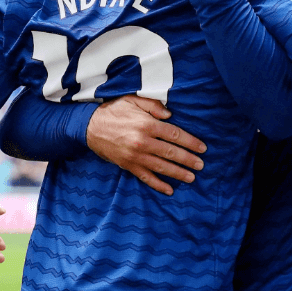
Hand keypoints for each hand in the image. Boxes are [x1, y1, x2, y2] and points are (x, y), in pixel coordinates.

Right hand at [86, 95, 206, 195]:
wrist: (88, 126)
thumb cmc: (114, 111)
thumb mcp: (133, 100)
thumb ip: (153, 105)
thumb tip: (170, 115)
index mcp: (147, 125)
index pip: (175, 135)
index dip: (191, 142)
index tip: (202, 148)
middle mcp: (143, 142)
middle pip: (172, 153)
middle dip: (189, 160)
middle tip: (201, 165)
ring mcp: (135, 156)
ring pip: (162, 167)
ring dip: (178, 173)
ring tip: (191, 178)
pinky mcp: (128, 165)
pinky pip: (146, 177)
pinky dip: (158, 185)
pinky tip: (169, 190)